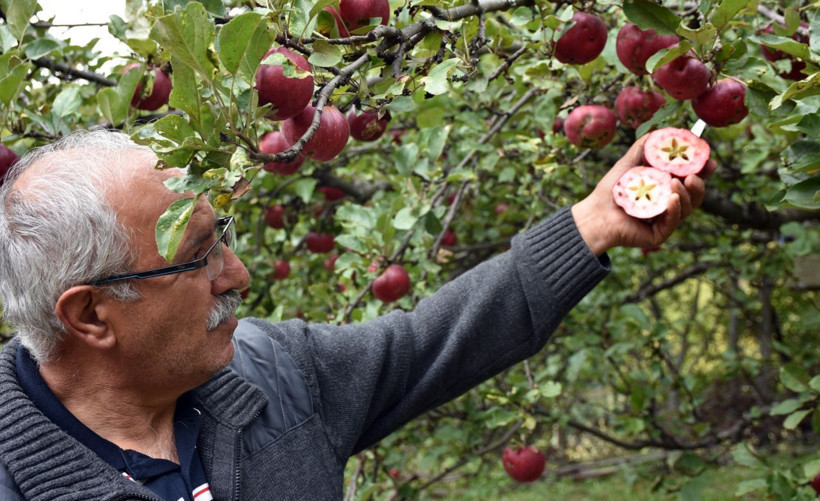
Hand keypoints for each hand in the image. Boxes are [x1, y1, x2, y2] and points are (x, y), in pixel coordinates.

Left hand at [571, 135, 716, 255]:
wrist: (595, 213)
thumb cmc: (612, 190)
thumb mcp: (628, 163)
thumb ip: (643, 148)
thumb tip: (659, 131)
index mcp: (666, 188)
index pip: (690, 179)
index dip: (703, 171)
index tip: (710, 161)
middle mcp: (669, 204)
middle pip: (694, 195)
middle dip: (699, 184)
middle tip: (694, 175)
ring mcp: (665, 220)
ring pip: (687, 208)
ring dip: (686, 195)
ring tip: (677, 183)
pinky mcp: (659, 234)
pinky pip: (672, 222)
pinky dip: (675, 210)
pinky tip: (673, 199)